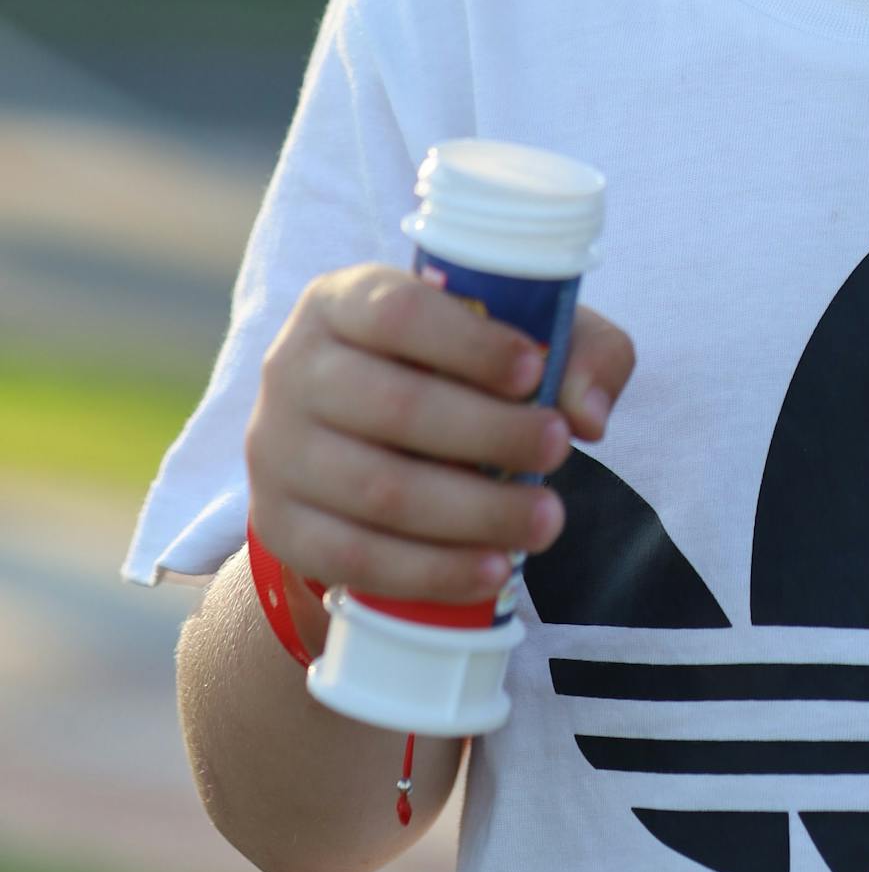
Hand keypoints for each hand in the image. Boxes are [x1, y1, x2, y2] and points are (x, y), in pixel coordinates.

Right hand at [245, 266, 635, 604]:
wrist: (360, 440)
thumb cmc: (450, 371)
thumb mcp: (510, 337)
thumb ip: (574, 349)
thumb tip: (588, 411)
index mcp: (341, 301)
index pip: (399, 313)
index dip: (471, 343)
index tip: (536, 370)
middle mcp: (292, 368)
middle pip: (394, 407)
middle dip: (489, 434)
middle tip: (560, 449)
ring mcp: (276, 451)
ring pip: (378, 490)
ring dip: (473, 513)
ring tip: (547, 520)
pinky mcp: (279, 525)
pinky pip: (354, 558)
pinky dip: (431, 570)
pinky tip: (492, 568)